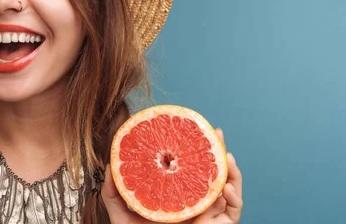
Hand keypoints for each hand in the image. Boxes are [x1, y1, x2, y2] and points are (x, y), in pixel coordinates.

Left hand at [101, 128, 242, 223]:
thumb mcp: (121, 214)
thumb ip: (113, 192)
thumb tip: (111, 165)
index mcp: (176, 196)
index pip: (189, 170)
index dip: (193, 150)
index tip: (193, 130)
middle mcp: (195, 204)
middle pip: (212, 174)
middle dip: (217, 151)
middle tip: (217, 132)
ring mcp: (208, 216)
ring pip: (228, 190)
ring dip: (232, 171)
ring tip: (227, 156)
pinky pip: (233, 213)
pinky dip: (234, 198)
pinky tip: (225, 187)